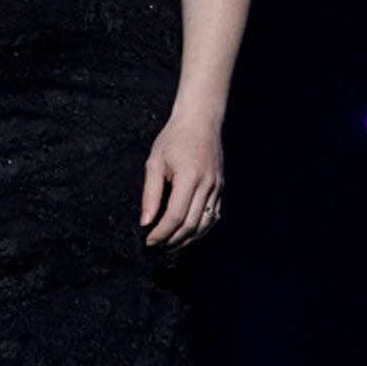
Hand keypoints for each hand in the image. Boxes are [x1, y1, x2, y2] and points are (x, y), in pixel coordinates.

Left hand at [140, 108, 223, 248]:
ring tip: (170, 244)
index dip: (161, 233)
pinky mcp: (220, 188)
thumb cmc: (175, 137)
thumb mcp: (155, 161)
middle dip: (172, 241)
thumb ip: (150, 194)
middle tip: (156, 246)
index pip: (176, 216)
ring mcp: (217, 187)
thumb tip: (146, 222)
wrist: (201, 119)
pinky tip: (187, 233)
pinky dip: (200, 230)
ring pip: (204, 225)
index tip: (149, 241)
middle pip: (191, 225)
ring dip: (187, 240)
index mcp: (189, 177)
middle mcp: (207, 184)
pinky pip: (213, 216)